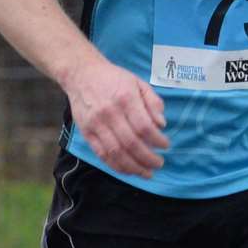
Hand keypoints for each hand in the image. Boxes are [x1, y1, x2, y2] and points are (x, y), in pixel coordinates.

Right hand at [64, 57, 168, 176]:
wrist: (81, 74)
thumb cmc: (114, 78)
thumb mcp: (138, 82)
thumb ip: (153, 102)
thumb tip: (162, 124)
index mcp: (125, 98)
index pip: (144, 126)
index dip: (157, 140)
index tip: (166, 145)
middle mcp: (110, 113)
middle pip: (131, 143)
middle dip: (148, 158)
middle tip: (159, 164)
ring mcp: (96, 124)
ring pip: (116, 153)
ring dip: (133, 167)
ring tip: (147, 173)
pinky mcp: (87, 133)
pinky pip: (102, 155)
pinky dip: (116, 166)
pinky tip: (129, 170)